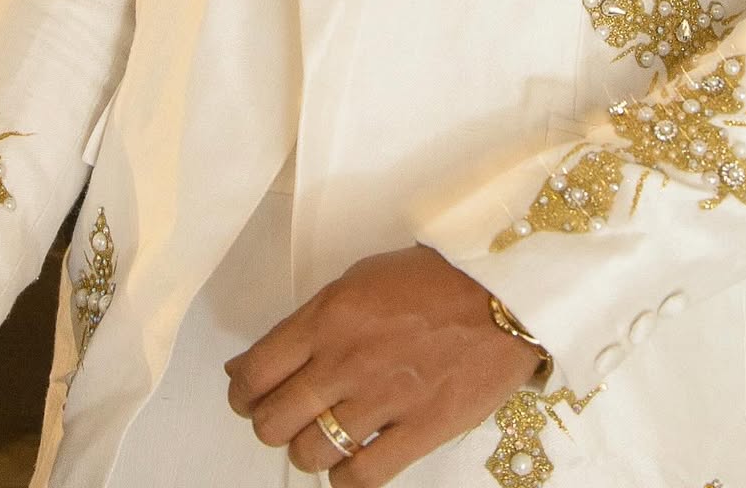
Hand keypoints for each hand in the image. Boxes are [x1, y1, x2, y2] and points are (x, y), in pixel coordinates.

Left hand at [225, 244, 541, 485]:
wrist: (504, 295)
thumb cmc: (438, 279)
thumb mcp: (362, 278)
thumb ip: (312, 319)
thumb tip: (262, 360)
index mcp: (330, 315)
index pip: (254, 371)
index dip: (242, 391)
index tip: (248, 393)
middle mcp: (347, 359)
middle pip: (271, 419)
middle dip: (268, 422)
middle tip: (284, 415)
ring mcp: (383, 398)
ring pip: (308, 452)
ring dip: (307, 448)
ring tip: (323, 433)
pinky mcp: (419, 430)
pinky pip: (358, 476)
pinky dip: (344, 475)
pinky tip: (351, 457)